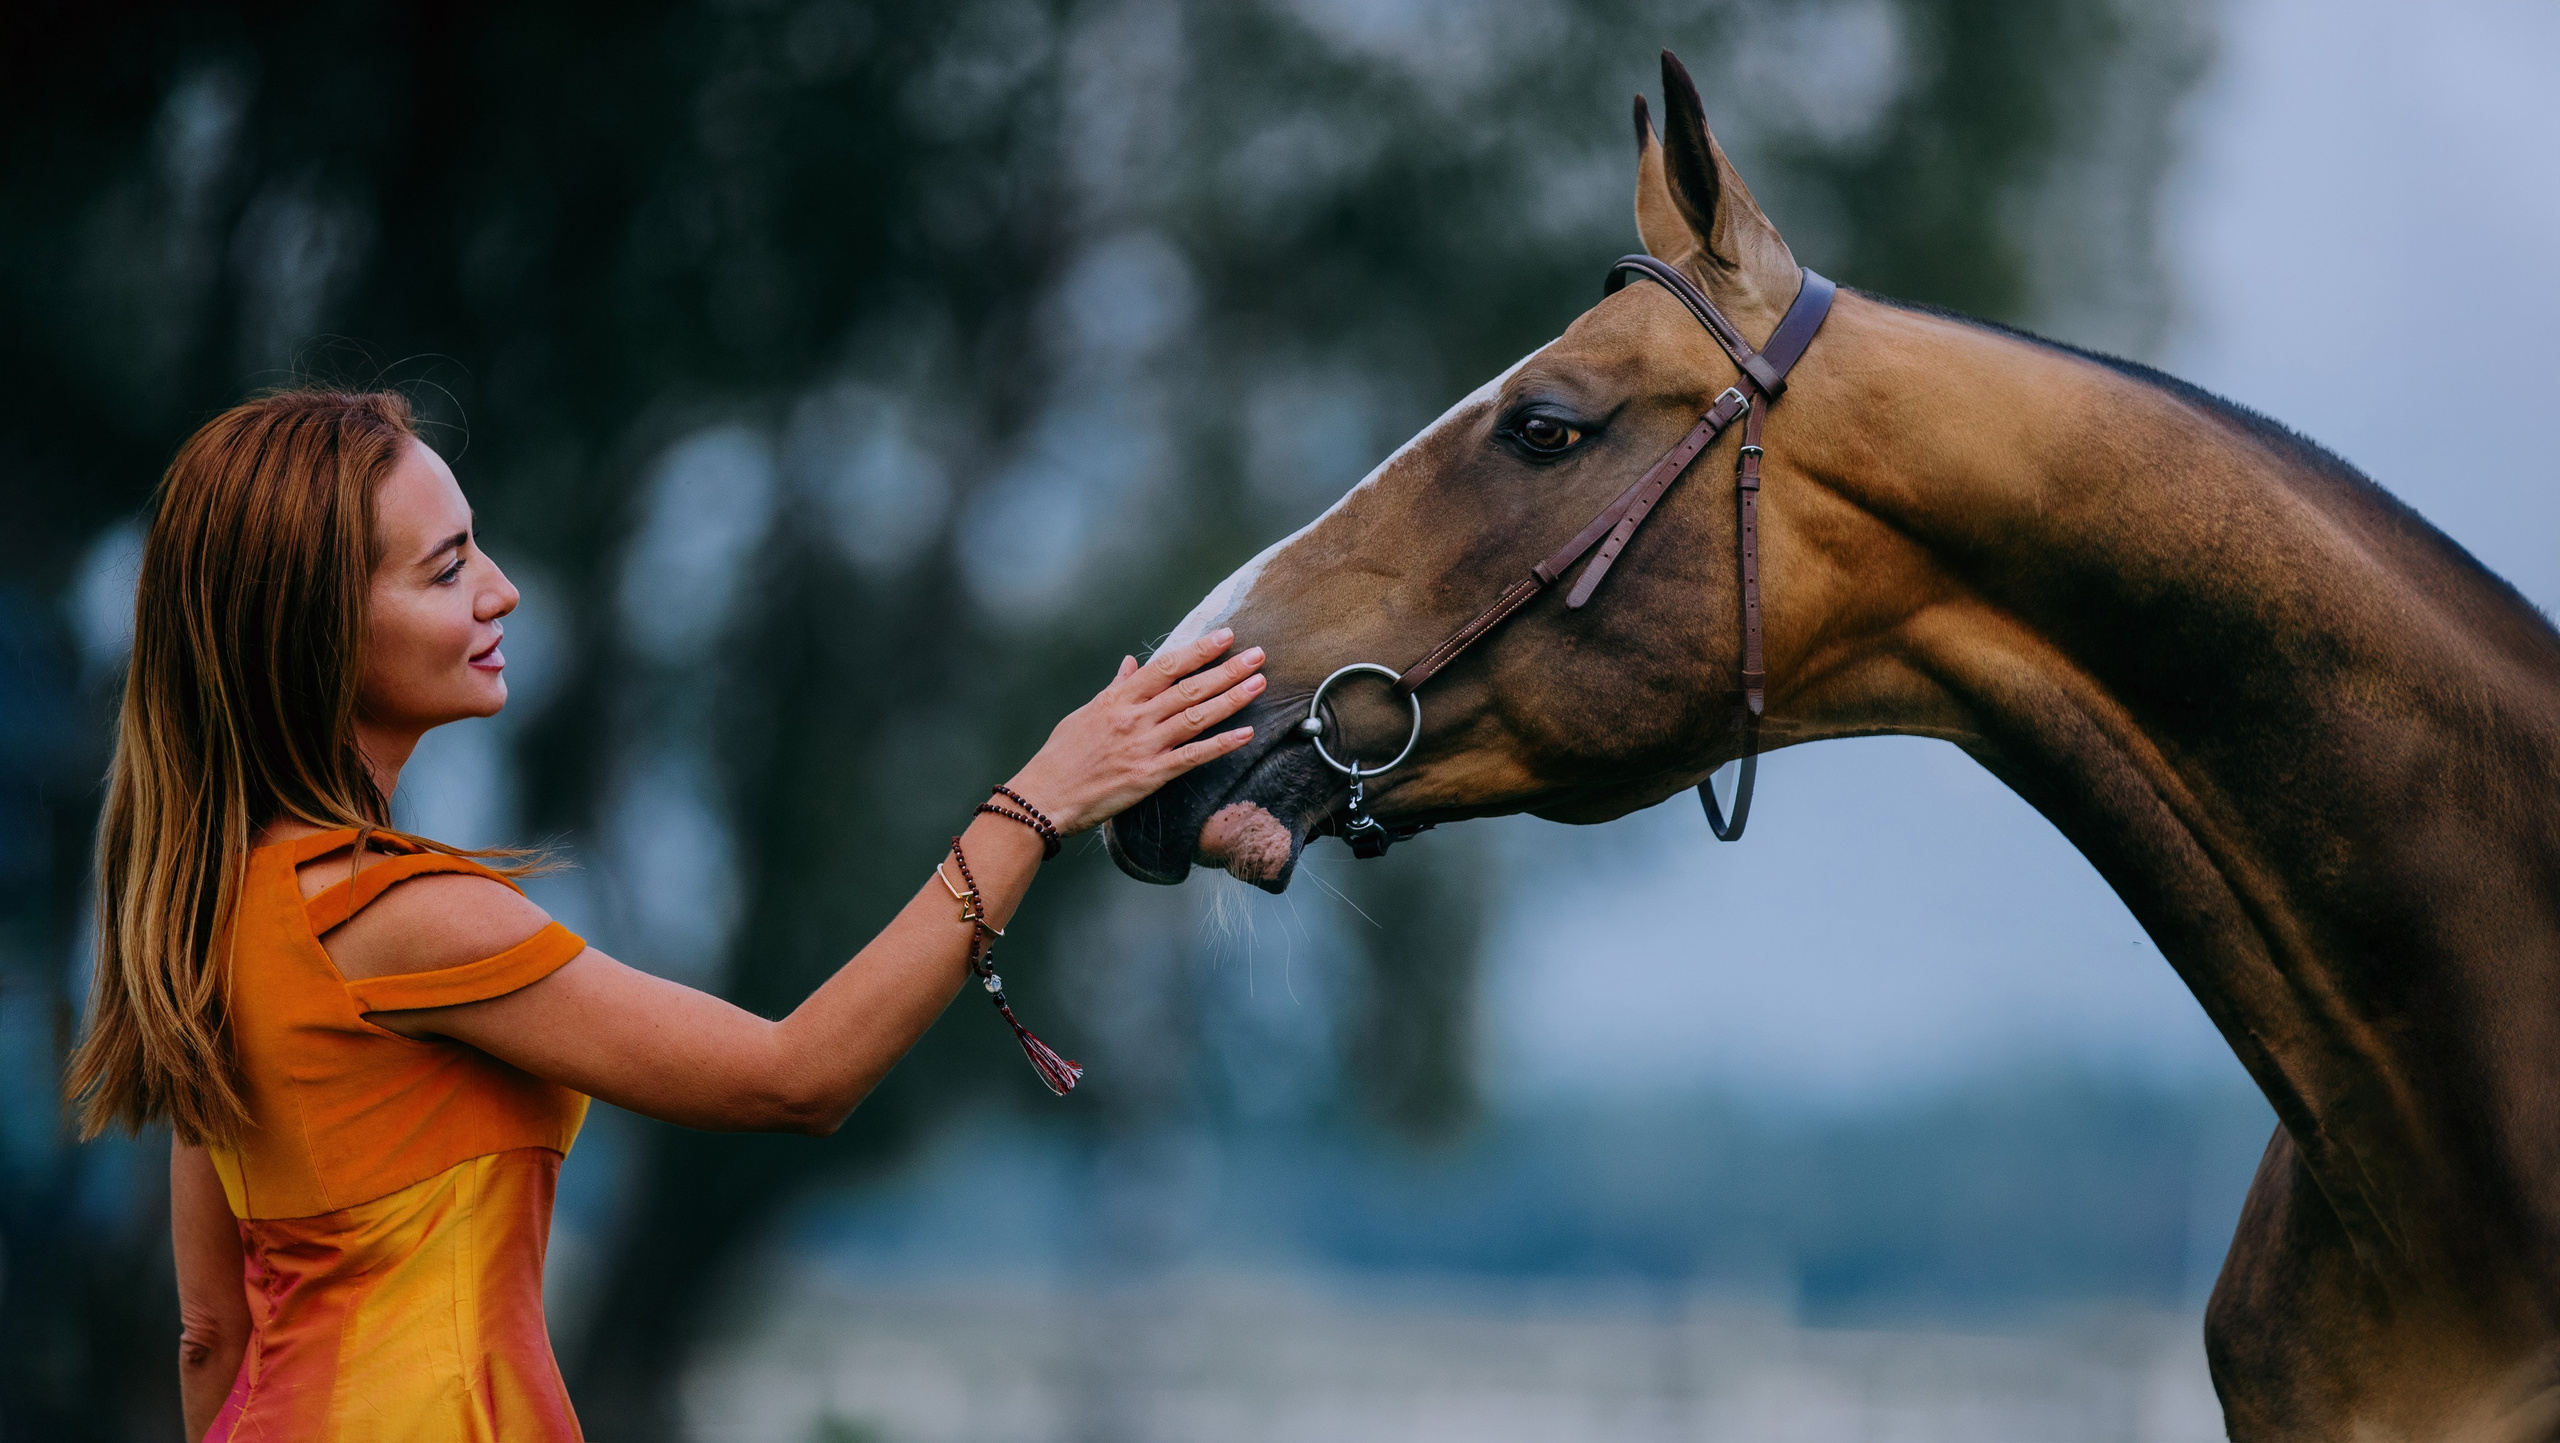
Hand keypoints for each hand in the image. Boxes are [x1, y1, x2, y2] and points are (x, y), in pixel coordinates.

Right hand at [1005, 628, 1264, 834]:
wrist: (1044, 797)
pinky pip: (1192, 756)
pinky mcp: (1150, 775)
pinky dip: (1221, 745)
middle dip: (1227, 670)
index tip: (1225, 637)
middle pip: (1189, 687)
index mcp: (1119, 699)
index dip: (1198, 650)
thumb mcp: (1086, 713)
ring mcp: (1144, 746)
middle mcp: (1134, 718)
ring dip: (1231, 699)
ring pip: (1196, 717)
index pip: (1166, 667)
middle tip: (1258, 655)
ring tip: (1258, 684)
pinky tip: (1245, 734)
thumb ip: (1115, 688)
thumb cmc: (1061, 757)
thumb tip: (1130, 664)